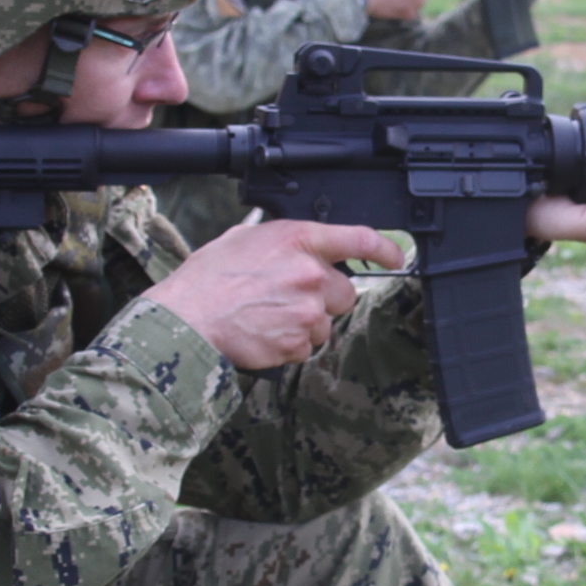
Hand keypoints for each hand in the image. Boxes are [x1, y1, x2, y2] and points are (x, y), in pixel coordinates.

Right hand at [143, 219, 402, 368]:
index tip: (397, 257)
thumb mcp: (243, 239)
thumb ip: (279, 239)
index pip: (359, 238)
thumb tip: (293, 244)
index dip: (385, 249)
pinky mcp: (297, 342)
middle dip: (325, 298)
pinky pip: (306, 346)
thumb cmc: (207, 279)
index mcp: (297, 240)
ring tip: (268, 317)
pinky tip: (264, 334)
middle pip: (346, 292)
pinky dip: (290, 344)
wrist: (187, 320)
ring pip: (325, 323)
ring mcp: (307, 310)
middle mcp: (310, 273)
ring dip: (305, 324)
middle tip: (289, 298)